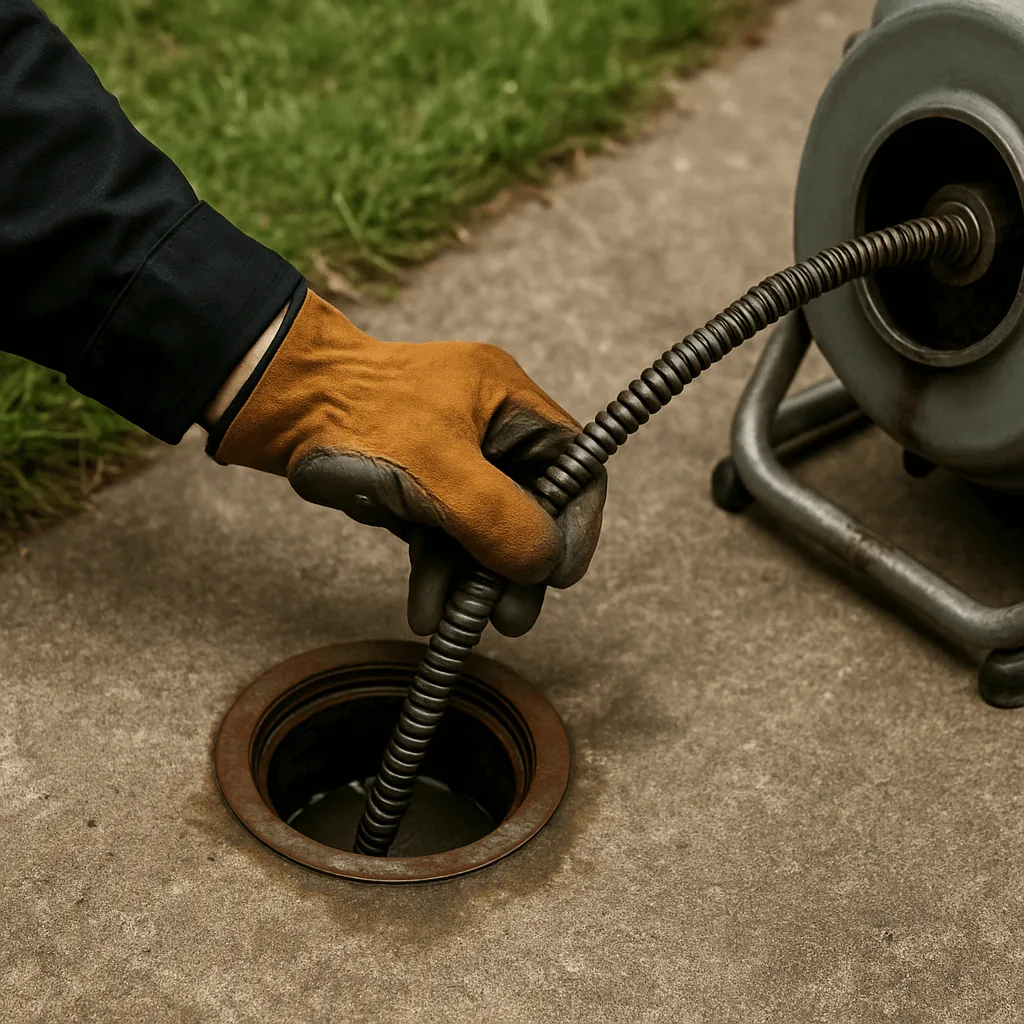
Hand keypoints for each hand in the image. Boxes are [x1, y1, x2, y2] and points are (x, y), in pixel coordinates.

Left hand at [209, 288, 605, 636]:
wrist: (275, 406)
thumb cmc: (354, 415)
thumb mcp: (439, 470)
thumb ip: (501, 519)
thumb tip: (546, 562)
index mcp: (509, 402)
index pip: (574, 467)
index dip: (576, 524)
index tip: (560, 574)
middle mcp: (489, 428)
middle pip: (530, 507)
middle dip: (517, 567)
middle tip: (513, 618)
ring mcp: (453, 459)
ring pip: (483, 531)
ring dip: (472, 581)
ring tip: (460, 626)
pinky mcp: (419, 486)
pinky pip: (444, 536)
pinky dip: (438, 573)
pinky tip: (427, 612)